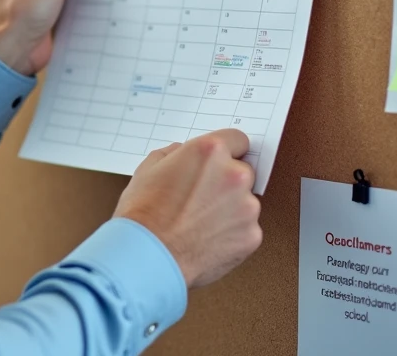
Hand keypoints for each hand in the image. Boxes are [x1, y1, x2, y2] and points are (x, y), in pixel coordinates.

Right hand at [112, 129, 261, 287]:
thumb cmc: (144, 216)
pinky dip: (232, 234)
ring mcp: (247, 207)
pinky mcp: (252, 236)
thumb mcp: (148, 170)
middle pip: (243, 171)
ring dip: (230, 209)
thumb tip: (182, 155)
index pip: (238, 139)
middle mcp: (234, 175)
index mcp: (210, 152)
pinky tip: (207, 239)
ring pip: (246, 202)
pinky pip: (246, 229)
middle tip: (202, 198)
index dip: (226, 152)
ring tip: (200, 223)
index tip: (221, 163)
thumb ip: (173, 155)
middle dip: (226, 182)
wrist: (147, 258)